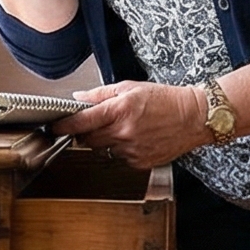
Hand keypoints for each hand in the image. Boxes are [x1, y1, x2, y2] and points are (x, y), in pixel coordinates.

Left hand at [53, 81, 211, 169]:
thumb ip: (101, 94)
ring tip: (126, 128)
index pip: (82, 122)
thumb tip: (78, 99)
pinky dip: (122, 150)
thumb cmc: (166, 100)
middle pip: (88, 139)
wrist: (194, 118)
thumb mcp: (130, 87)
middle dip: (87, 132)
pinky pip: (120, 158)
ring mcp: (132, 150)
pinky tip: (137, 139)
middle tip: (99, 122)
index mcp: (120, 110)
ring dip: (107, 141)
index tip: (55, 127)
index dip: (64, 126)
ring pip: (103, 150)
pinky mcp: (140, 162)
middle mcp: (124, 132)